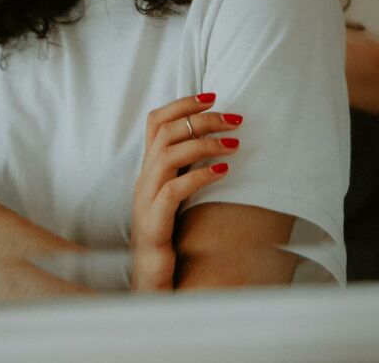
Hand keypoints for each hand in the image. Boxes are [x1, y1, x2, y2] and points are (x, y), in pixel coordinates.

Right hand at [130, 92, 241, 291]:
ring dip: (204, 143)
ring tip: (234, 143)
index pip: (155, 121)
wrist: (150, 283)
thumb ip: (187, 171)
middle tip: (234, 119)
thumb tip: (216, 143)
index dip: (182, 103)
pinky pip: (173, 191)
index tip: (213, 95)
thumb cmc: (170, 238)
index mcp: (148, 170)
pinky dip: (199, 175)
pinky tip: (223, 171)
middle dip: (201, 119)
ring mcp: (145, 201)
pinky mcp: (154, 224)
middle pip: (165, 132)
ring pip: (168, 155)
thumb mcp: (177, 198)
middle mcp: (143, 179)